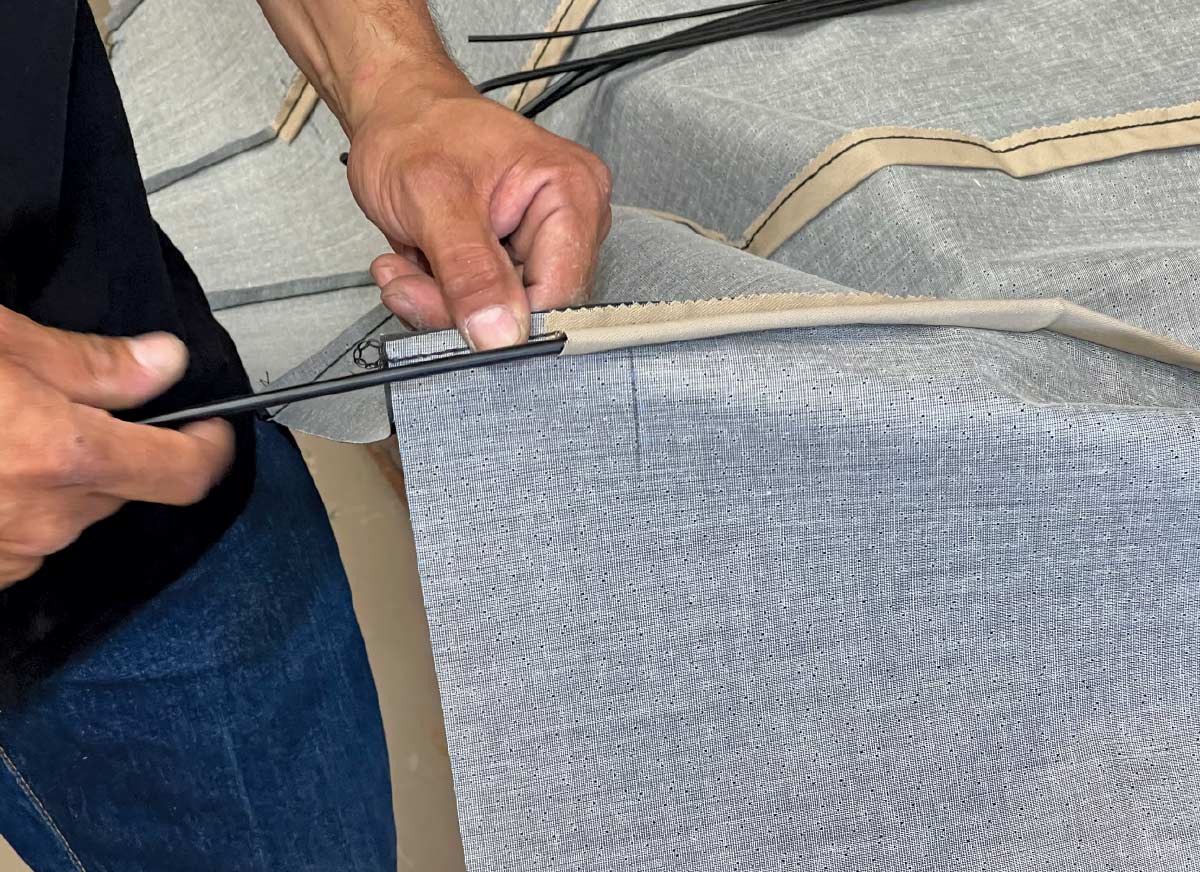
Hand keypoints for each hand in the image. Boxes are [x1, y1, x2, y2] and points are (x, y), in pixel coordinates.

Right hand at [0, 307, 234, 586]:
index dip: (212, 448)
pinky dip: (18, 505)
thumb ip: (91, 363)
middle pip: (126, 487)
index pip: (187, 472)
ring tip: (8, 432)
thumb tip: (163, 362)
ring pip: (72, 513)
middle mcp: (46, 517)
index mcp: (66, 455)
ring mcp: (13, 554)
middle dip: (114, 448)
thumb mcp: (1, 344)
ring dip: (60, 478)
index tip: (213, 429)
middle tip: (64, 404)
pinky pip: (25, 538)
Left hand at [345, 73, 611, 349]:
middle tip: (408, 280)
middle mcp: (570, 222)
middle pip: (530, 310)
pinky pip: (484, 308)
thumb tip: (499, 333)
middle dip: (460, 307)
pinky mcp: (515, 262)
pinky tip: (417, 264)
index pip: (561, 293)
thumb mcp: (434, 198)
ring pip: (500, 316)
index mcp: (572, 193)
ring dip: (441, 303)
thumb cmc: (416, 129)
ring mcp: (543, 245)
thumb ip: (469, 270)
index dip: (505, 319)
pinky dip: (441, 297)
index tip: (447, 311)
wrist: (395, 113)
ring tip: (407, 262)